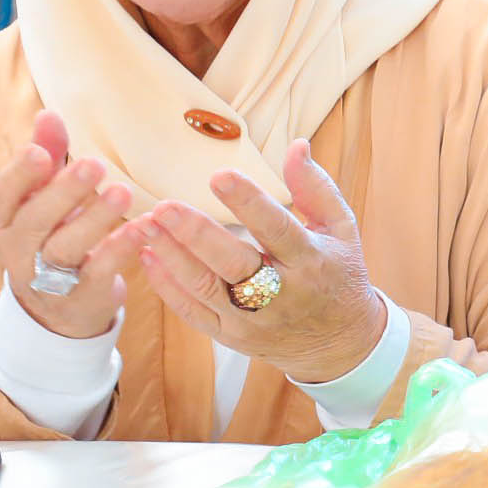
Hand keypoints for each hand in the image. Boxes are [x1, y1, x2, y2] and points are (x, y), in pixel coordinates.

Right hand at [0, 110, 142, 338]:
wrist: (59, 307)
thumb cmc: (51, 235)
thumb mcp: (43, 197)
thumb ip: (48, 156)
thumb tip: (48, 114)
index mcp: (6, 220)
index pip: (3, 195)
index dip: (19, 175)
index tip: (40, 152)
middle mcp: (19, 250)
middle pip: (34, 222)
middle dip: (63, 192)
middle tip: (95, 164)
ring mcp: (48, 278)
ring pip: (65, 248)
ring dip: (94, 219)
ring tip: (122, 193)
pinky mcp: (82, 297)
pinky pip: (99, 272)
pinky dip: (120, 249)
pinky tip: (143, 227)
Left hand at [134, 140, 386, 384]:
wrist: (340, 343)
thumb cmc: (337, 274)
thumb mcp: (341, 229)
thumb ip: (316, 187)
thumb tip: (295, 144)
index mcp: (311, 261)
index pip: (277, 229)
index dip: (249, 203)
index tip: (219, 176)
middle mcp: (283, 294)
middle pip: (234, 264)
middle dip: (196, 235)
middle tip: (164, 206)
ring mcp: (254, 320)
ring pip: (205, 289)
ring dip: (172, 257)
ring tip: (146, 224)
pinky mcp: (232, 336)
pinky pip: (193, 313)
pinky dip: (167, 287)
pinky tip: (148, 257)